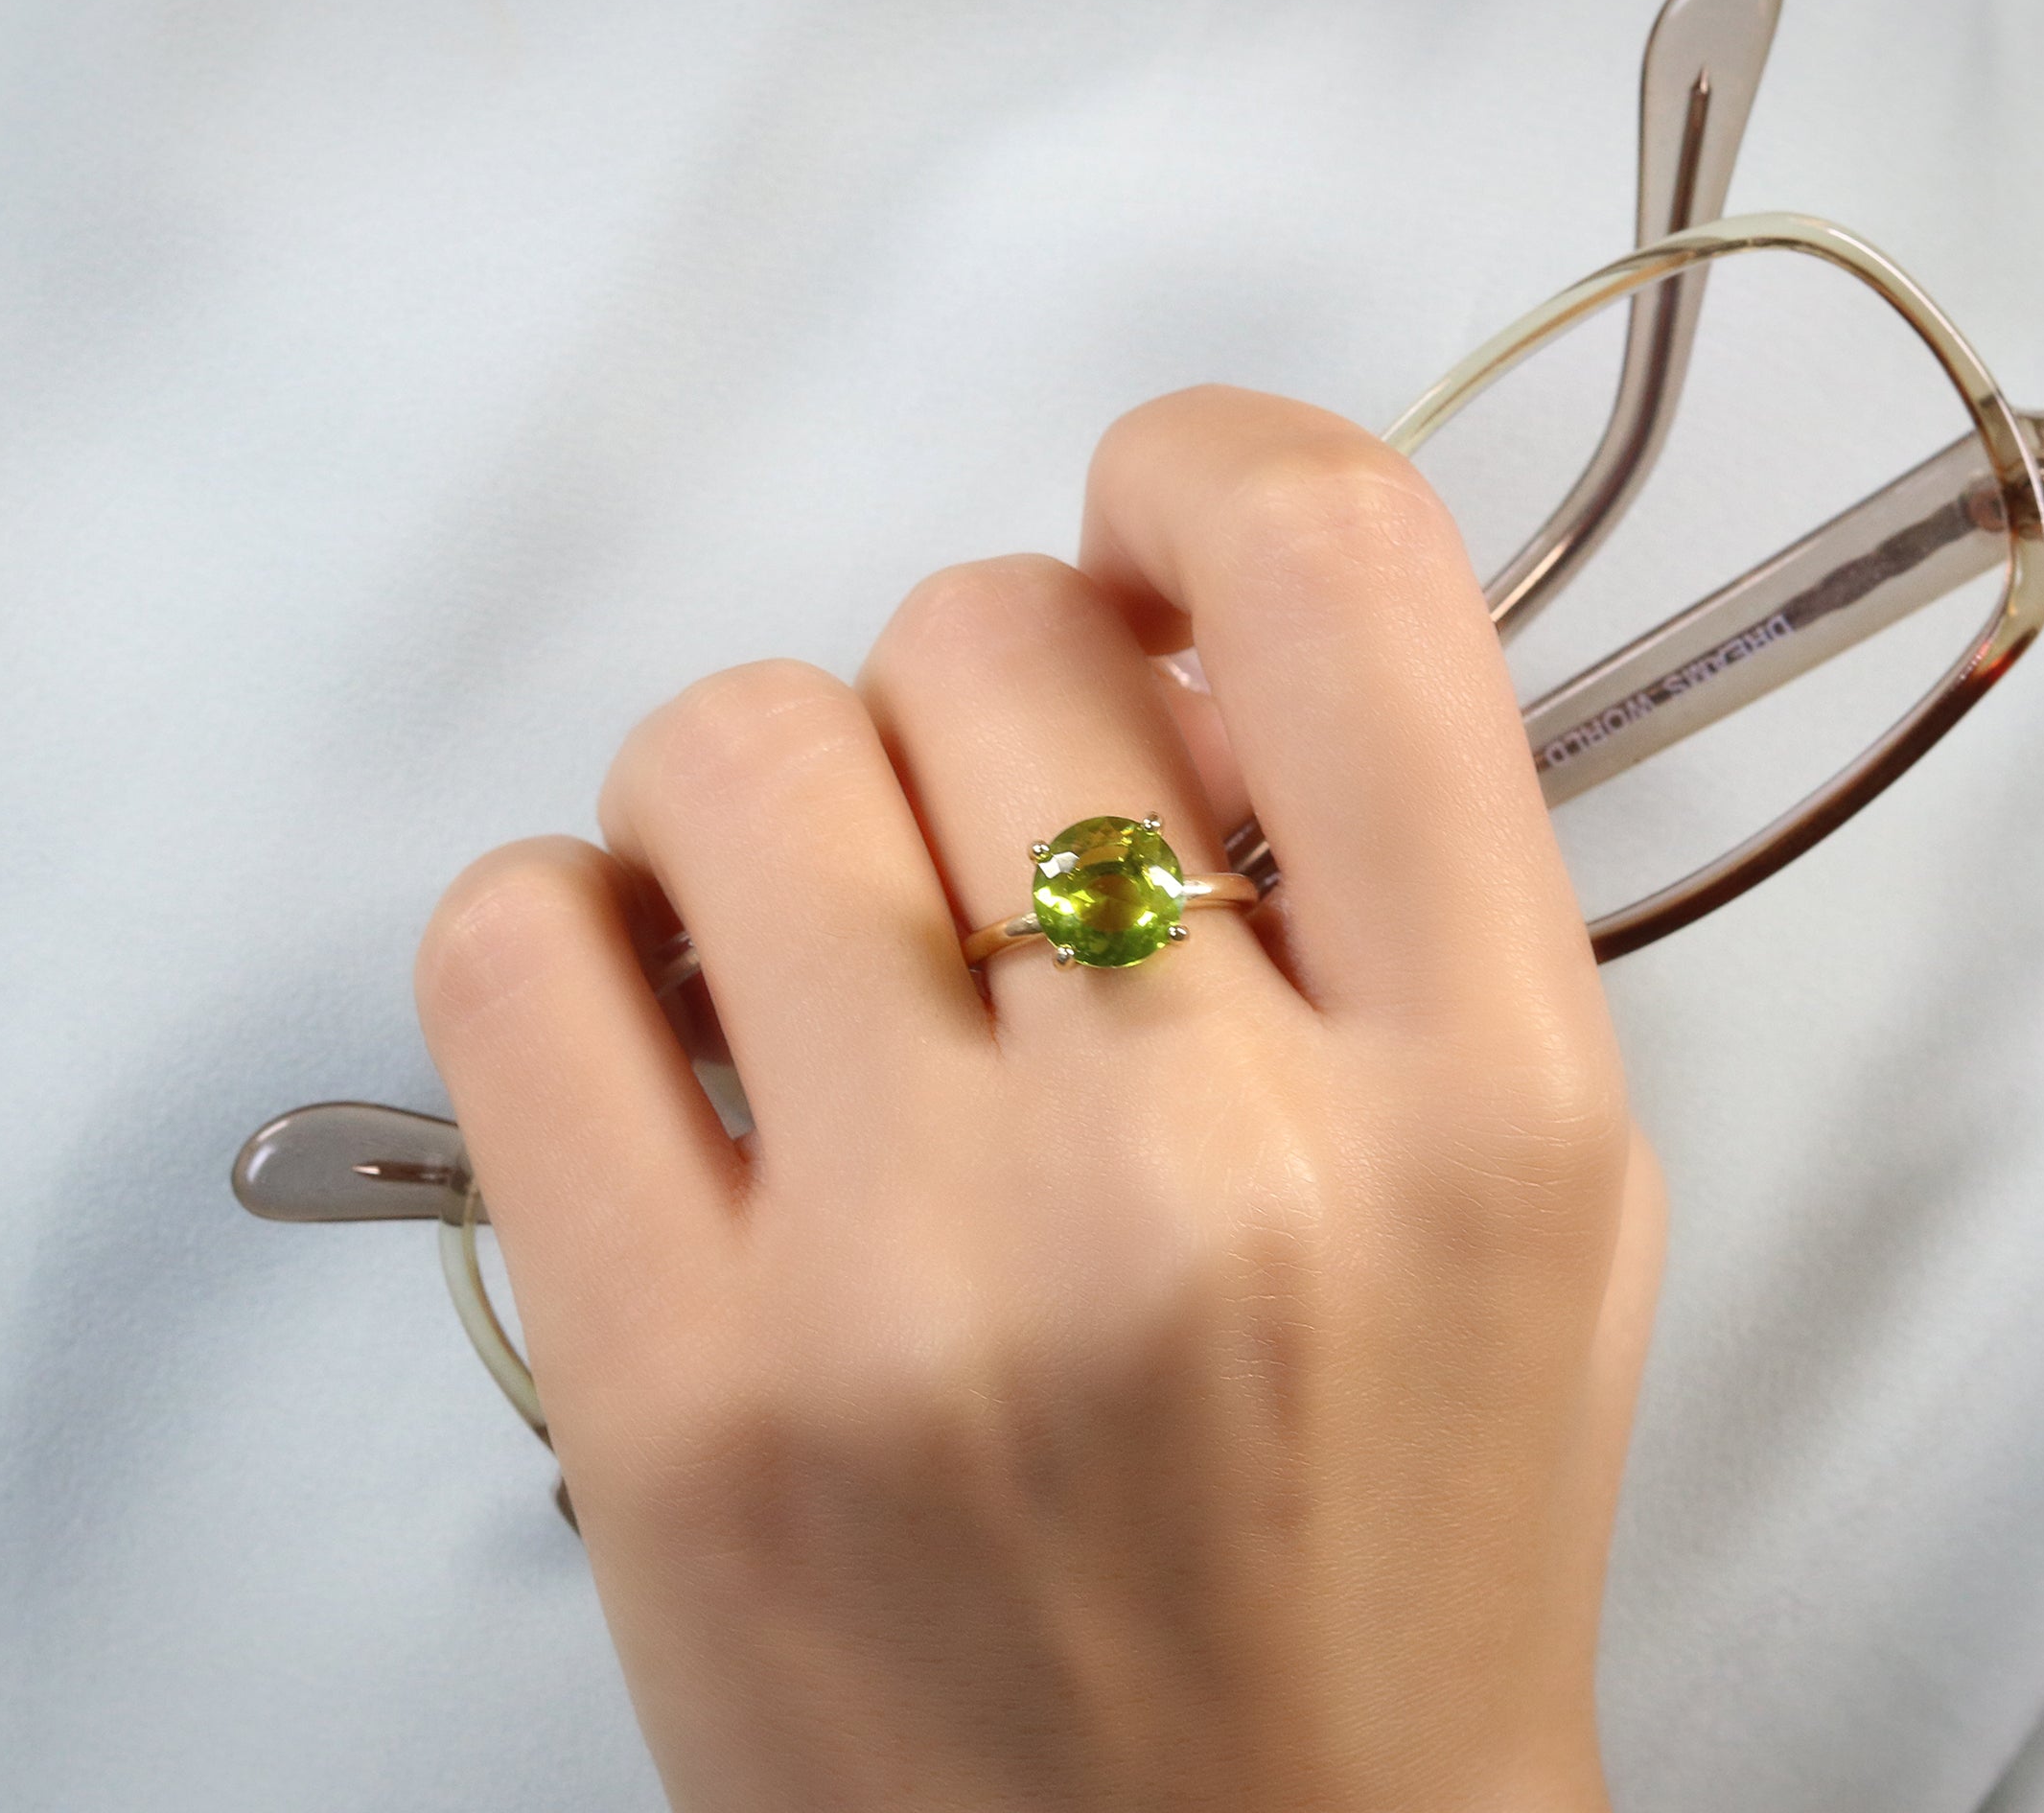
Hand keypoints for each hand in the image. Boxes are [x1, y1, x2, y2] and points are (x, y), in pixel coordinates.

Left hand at [416, 387, 1665, 1812]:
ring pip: (735, 743)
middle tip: (995, 867)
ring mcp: (912, 1280)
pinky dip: (570, 934)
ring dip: (766, 805)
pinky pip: (516, 942)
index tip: (1141, 545)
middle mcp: (1208, 1166)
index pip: (1329, 565)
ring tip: (818, 955)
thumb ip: (1401, 893)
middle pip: (988, 635)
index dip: (1196, 472)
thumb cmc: (1382, 1571)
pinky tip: (664, 1040)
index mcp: (1483, 1105)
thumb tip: (1159, 643)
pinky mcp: (668, 1392)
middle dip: (983, 710)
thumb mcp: (1527, 1214)